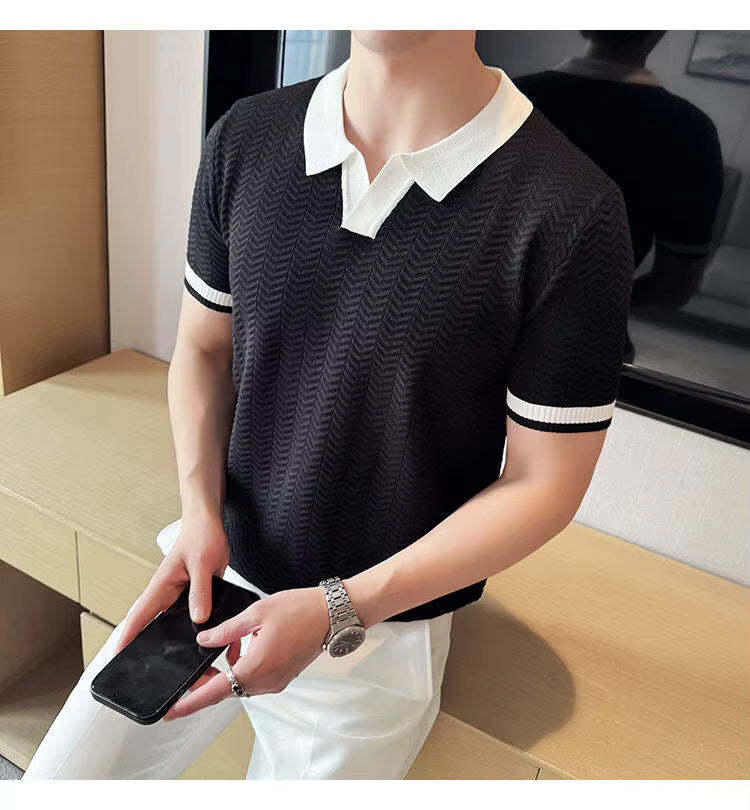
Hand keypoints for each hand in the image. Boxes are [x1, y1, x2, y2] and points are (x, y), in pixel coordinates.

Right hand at [113, 513, 228, 655]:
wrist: (209, 523)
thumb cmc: (201, 536)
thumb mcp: (203, 564)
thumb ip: (200, 591)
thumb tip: (197, 618)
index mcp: (162, 585)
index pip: (139, 615)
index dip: (127, 636)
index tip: (116, 656)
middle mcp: (167, 592)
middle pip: (151, 624)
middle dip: (145, 645)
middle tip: (143, 670)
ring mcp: (179, 594)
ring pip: (171, 621)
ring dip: (171, 637)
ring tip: (172, 663)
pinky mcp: (193, 593)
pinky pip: (189, 614)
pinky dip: (191, 626)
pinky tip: (201, 639)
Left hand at [162, 586, 330, 719]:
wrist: (332, 614)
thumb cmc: (300, 609)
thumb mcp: (257, 612)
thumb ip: (227, 630)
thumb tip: (204, 640)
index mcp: (257, 666)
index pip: (215, 692)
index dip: (190, 703)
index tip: (171, 711)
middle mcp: (266, 681)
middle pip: (226, 692)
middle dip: (206, 685)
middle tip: (191, 673)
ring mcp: (276, 682)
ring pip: (240, 686)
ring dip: (226, 674)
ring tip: (220, 652)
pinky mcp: (283, 677)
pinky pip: (254, 681)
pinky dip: (242, 670)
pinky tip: (241, 650)